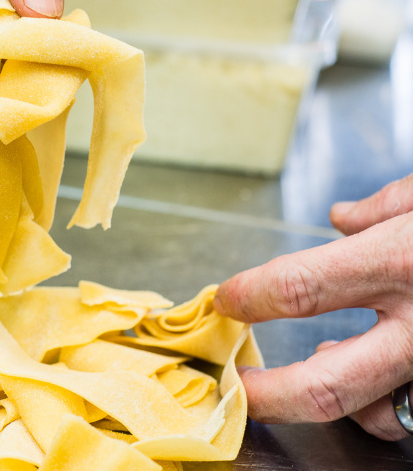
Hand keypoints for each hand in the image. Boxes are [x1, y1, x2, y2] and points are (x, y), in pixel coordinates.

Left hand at [214, 174, 412, 439]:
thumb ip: (393, 204)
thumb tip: (343, 217)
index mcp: (404, 261)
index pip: (299, 287)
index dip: (248, 297)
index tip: (224, 300)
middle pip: (325, 384)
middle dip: (266, 394)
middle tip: (233, 387)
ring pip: (378, 415)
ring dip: (335, 396)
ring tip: (316, 363)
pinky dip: (387, 403)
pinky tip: (379, 377)